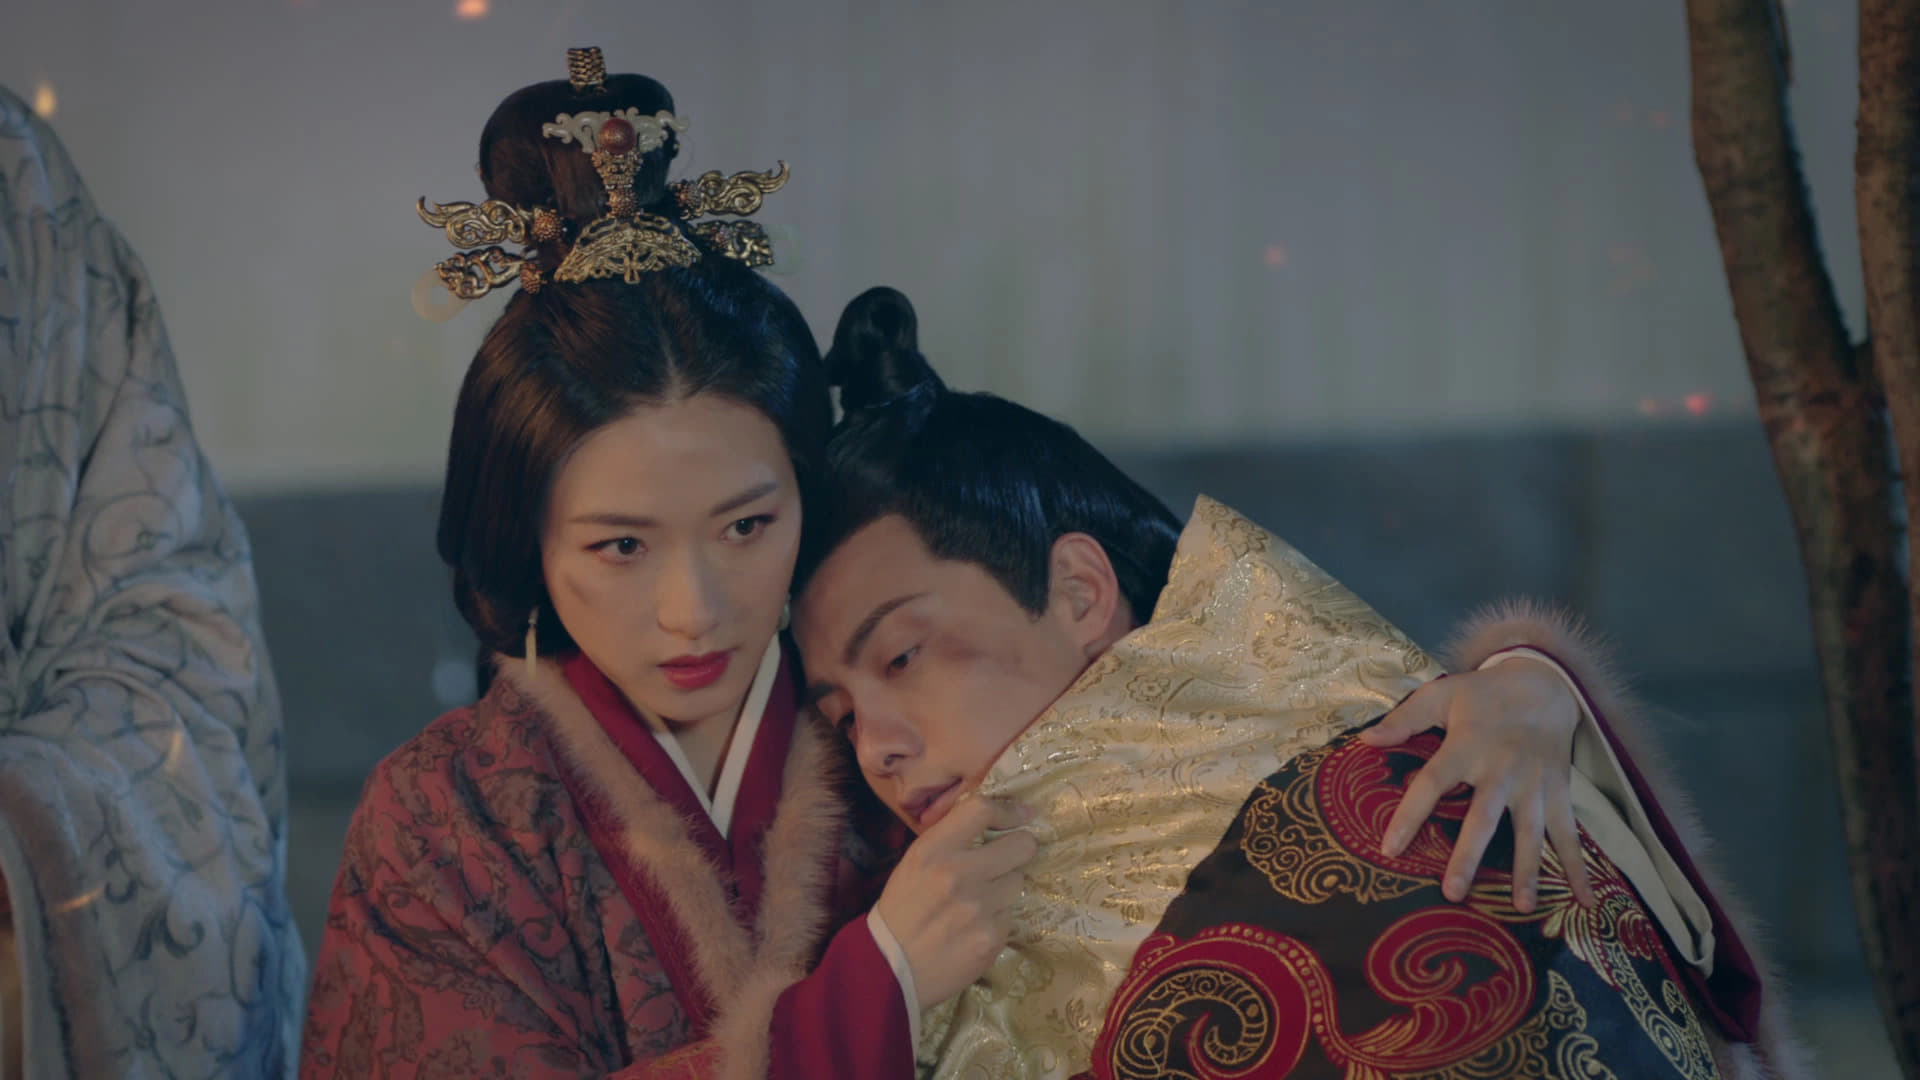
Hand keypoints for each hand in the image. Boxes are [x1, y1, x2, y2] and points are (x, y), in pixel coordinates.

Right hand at [875, 794, 1038, 1010]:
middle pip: (1021, 845)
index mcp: (933, 850)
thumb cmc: (901, 909)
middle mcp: (959, 874)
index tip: (1022, 814)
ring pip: (1018, 881)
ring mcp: (979, 908)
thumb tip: (989, 818)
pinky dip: (997, 919)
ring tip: (979, 902)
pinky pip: (1010, 915)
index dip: (1008, 809)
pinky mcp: (992, 938)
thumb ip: (948, 839)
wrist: (890, 968)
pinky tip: (974, 928)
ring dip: (1004, 888)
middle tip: (1009, 858)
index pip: (982, 810)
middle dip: (1019, 848)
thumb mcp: (914, 862)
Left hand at [1360, 658, 1595, 912]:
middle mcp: (1501, 769)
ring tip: (1522, 908)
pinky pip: (1570, 834)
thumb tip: (1364, 742)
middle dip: (1468, 856)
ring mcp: (1534, 785)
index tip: (1389, 848)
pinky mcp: (1559, 792)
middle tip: (1453, 893)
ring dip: (1528, 871)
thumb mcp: (1441, 694)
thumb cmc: (1483, 695)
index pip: (1432, 783)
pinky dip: (1579, 867)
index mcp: (1467, 746)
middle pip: (1482, 818)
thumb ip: (1404, 720)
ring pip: (1530, 832)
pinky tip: (1585, 900)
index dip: (1410, 815)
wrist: (1544, 684)